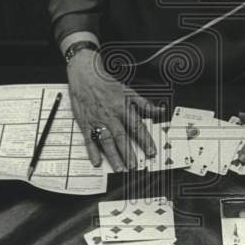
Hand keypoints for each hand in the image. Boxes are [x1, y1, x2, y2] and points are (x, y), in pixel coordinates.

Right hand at [65, 50, 160, 170]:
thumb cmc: (106, 83)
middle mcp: (110, 115)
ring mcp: (97, 120)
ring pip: (106, 140)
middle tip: (134, 166)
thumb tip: (159, 110)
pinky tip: (96, 161)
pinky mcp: (85, 123)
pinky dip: (92, 151)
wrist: (85, 75)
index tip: (151, 152)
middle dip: (128, 153)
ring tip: (119, 168)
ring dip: (113, 155)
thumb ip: (144, 103)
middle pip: (121, 137)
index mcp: (122, 107)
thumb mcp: (128, 90)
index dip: (145, 140)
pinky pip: (89, 139)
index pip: (136, 126)